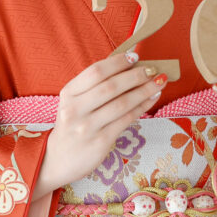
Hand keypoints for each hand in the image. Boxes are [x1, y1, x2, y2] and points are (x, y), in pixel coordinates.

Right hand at [23, 53, 164, 216]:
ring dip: (144, 90)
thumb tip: (129, 65)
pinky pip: (126, 119)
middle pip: (111, 86)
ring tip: (159, 82)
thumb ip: (95, 85)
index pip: (96, 71)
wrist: (57, 159)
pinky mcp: (100, 142)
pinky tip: (151, 99)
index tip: (136, 56)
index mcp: (68, 93)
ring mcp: (87, 127)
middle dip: (136, 75)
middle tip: (152, 69)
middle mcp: (74, 109)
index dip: (118, 62)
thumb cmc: (72, 124)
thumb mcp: (75, 101)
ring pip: (122, 103)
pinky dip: (142, 107)